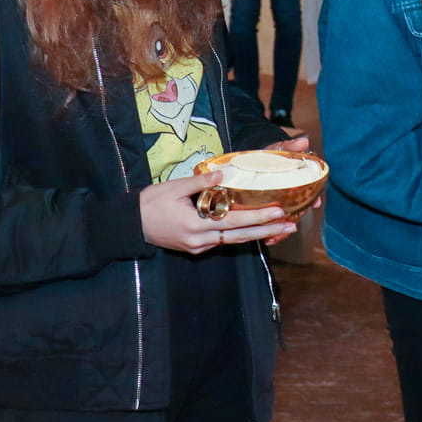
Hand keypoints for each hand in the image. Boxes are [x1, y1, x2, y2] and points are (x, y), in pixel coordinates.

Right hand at [139, 171, 295, 254]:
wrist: (130, 225)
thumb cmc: (150, 203)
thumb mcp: (173, 188)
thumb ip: (201, 183)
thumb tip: (225, 174)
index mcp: (196, 226)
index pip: (234, 221)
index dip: (258, 217)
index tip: (278, 212)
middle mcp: (201, 241)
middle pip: (241, 237)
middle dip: (268, 231)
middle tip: (292, 225)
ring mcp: (199, 247)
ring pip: (234, 241)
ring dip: (258, 235)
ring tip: (281, 229)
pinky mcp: (196, 247)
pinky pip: (223, 241)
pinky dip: (241, 235)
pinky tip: (256, 229)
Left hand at [262, 135, 321, 243]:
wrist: (252, 162)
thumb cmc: (268, 156)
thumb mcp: (276, 150)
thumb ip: (290, 147)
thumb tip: (305, 141)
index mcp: (297, 184)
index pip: (311, 192)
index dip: (314, 198)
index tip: (316, 203)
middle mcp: (291, 197)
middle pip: (298, 211)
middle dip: (294, 220)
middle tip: (290, 226)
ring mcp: (279, 206)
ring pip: (285, 222)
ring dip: (281, 231)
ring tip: (275, 237)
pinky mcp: (265, 213)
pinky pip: (271, 227)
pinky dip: (270, 234)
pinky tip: (267, 240)